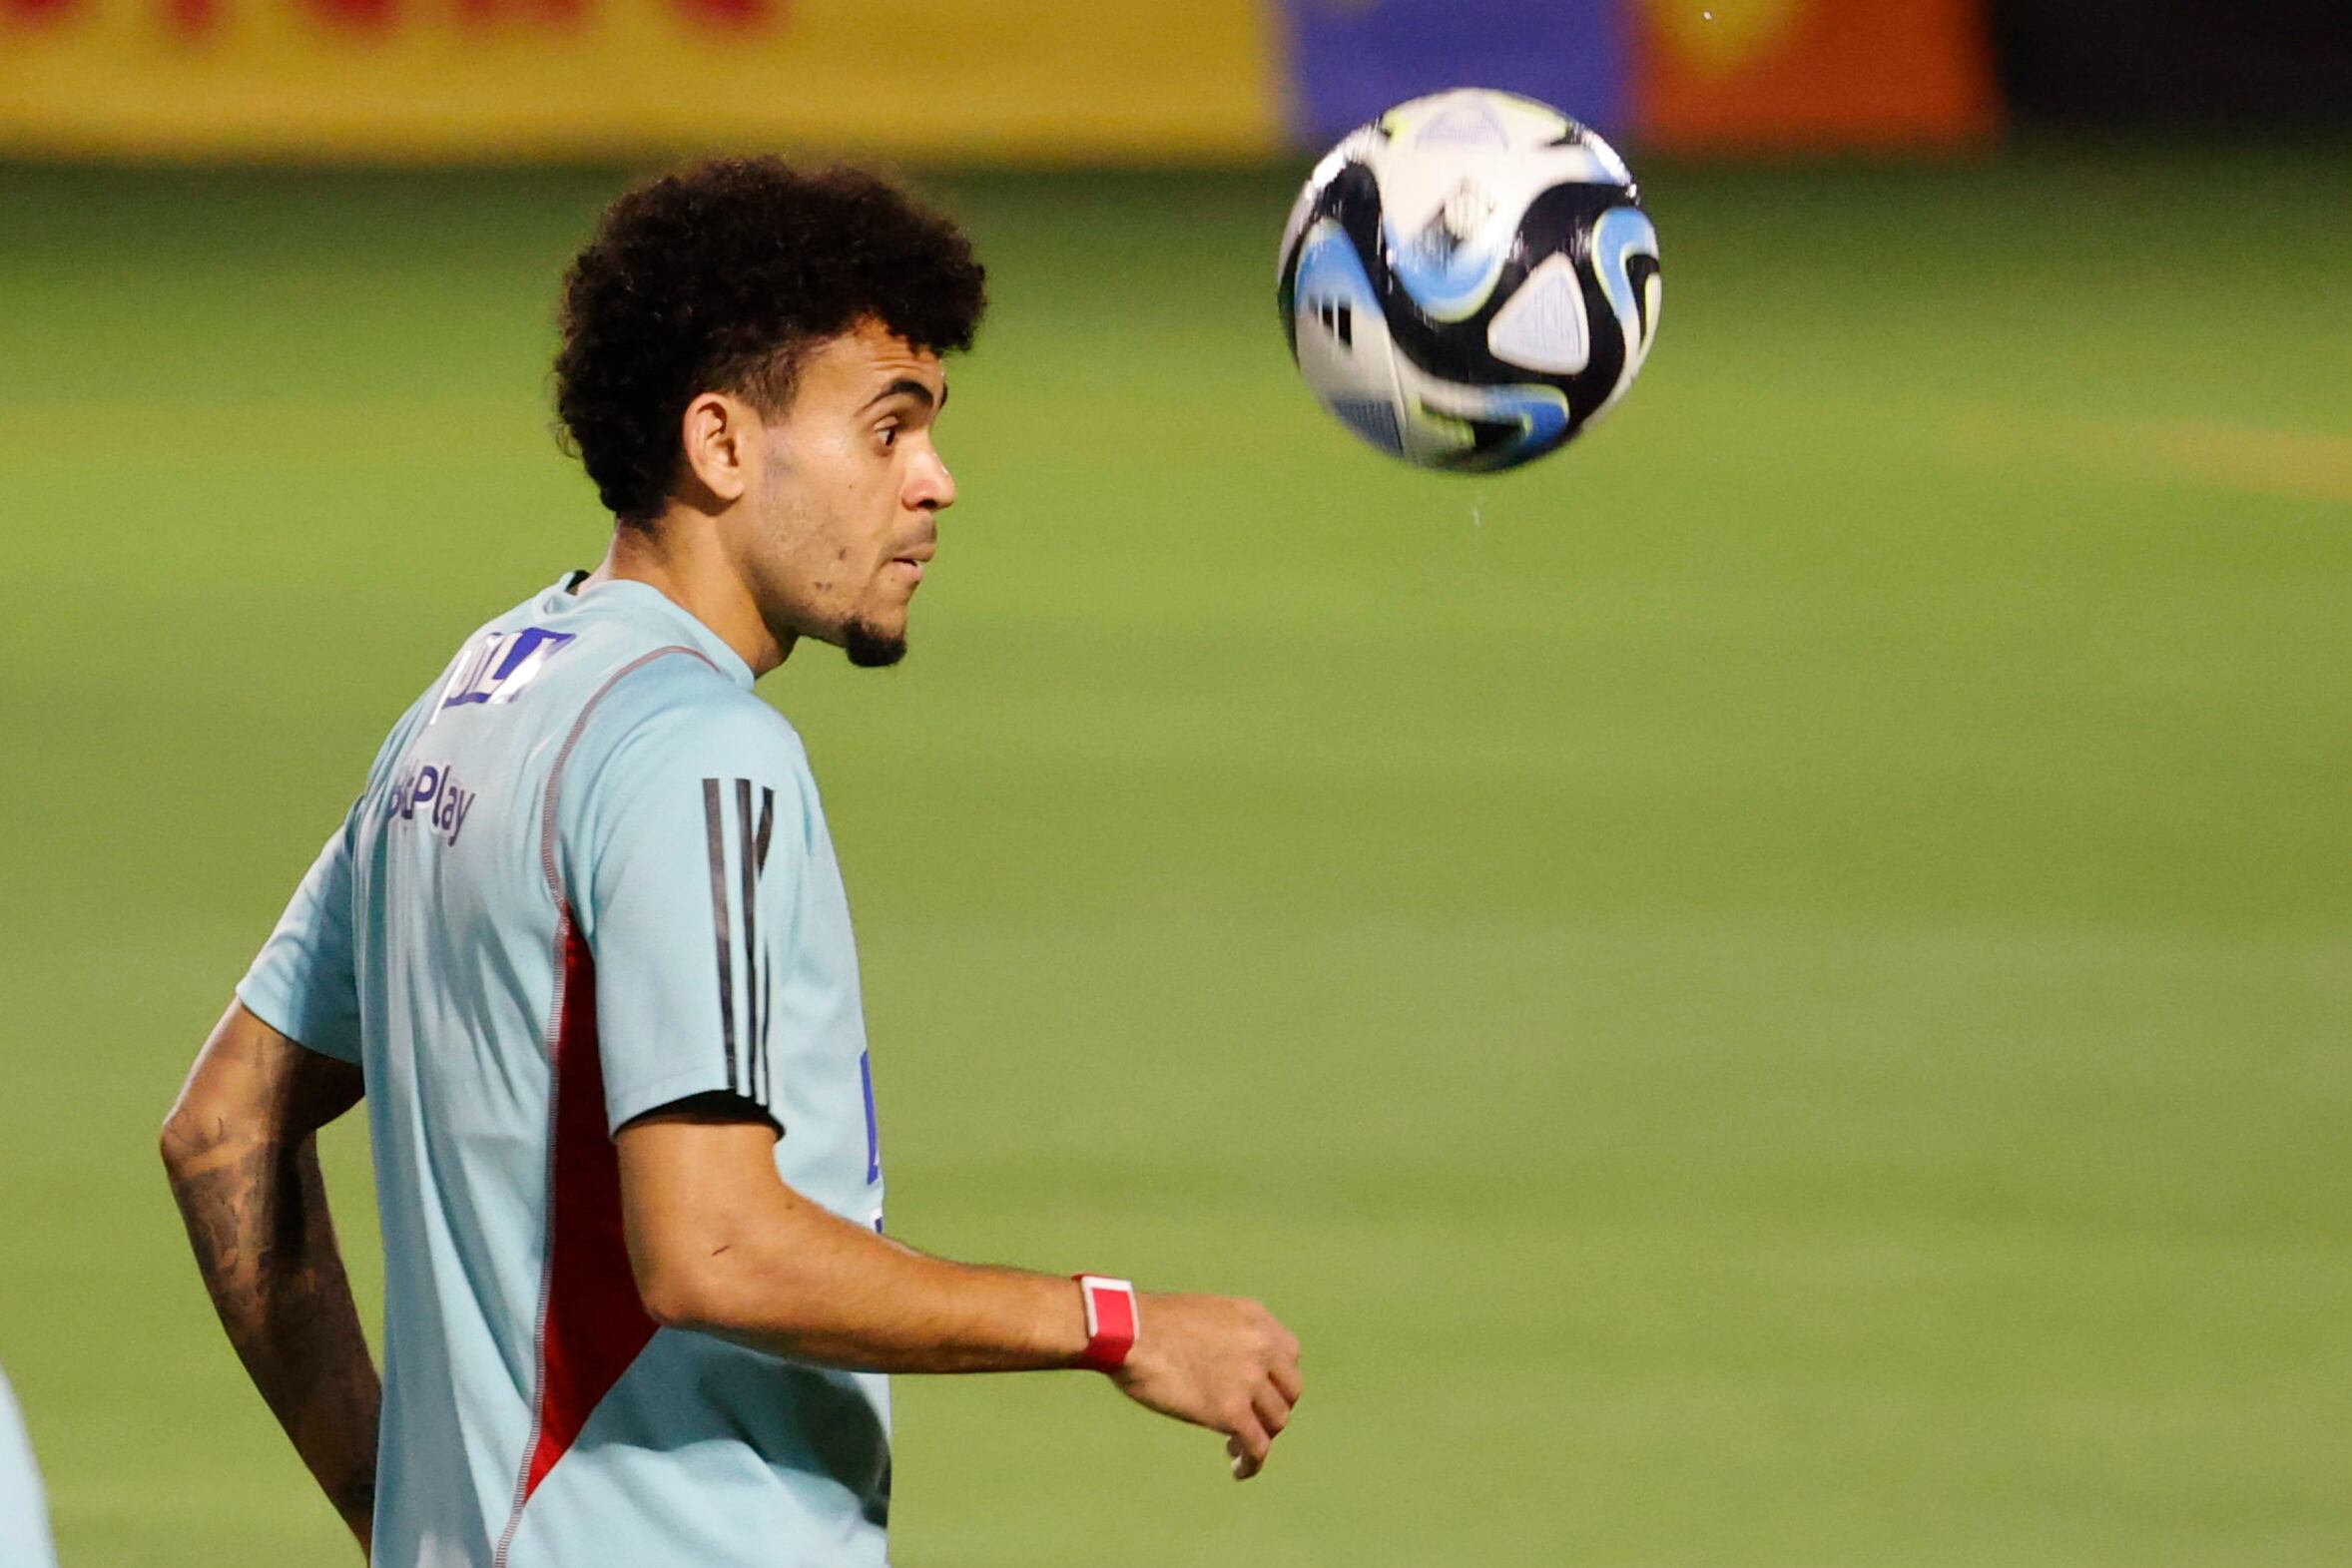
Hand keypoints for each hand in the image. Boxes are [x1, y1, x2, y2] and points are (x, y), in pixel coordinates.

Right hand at [1109, 1292, 1302, 1479]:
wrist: (1128, 1332)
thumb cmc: (1149, 1324)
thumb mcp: (1203, 1315)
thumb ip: (1227, 1337)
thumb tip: (1225, 1367)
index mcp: (1255, 1318)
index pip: (1290, 1355)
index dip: (1277, 1378)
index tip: (1260, 1393)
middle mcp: (1261, 1346)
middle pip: (1289, 1390)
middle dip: (1273, 1408)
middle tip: (1251, 1421)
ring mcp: (1249, 1379)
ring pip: (1276, 1421)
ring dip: (1261, 1436)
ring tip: (1236, 1446)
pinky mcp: (1231, 1411)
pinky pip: (1257, 1446)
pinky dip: (1252, 1462)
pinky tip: (1239, 1469)